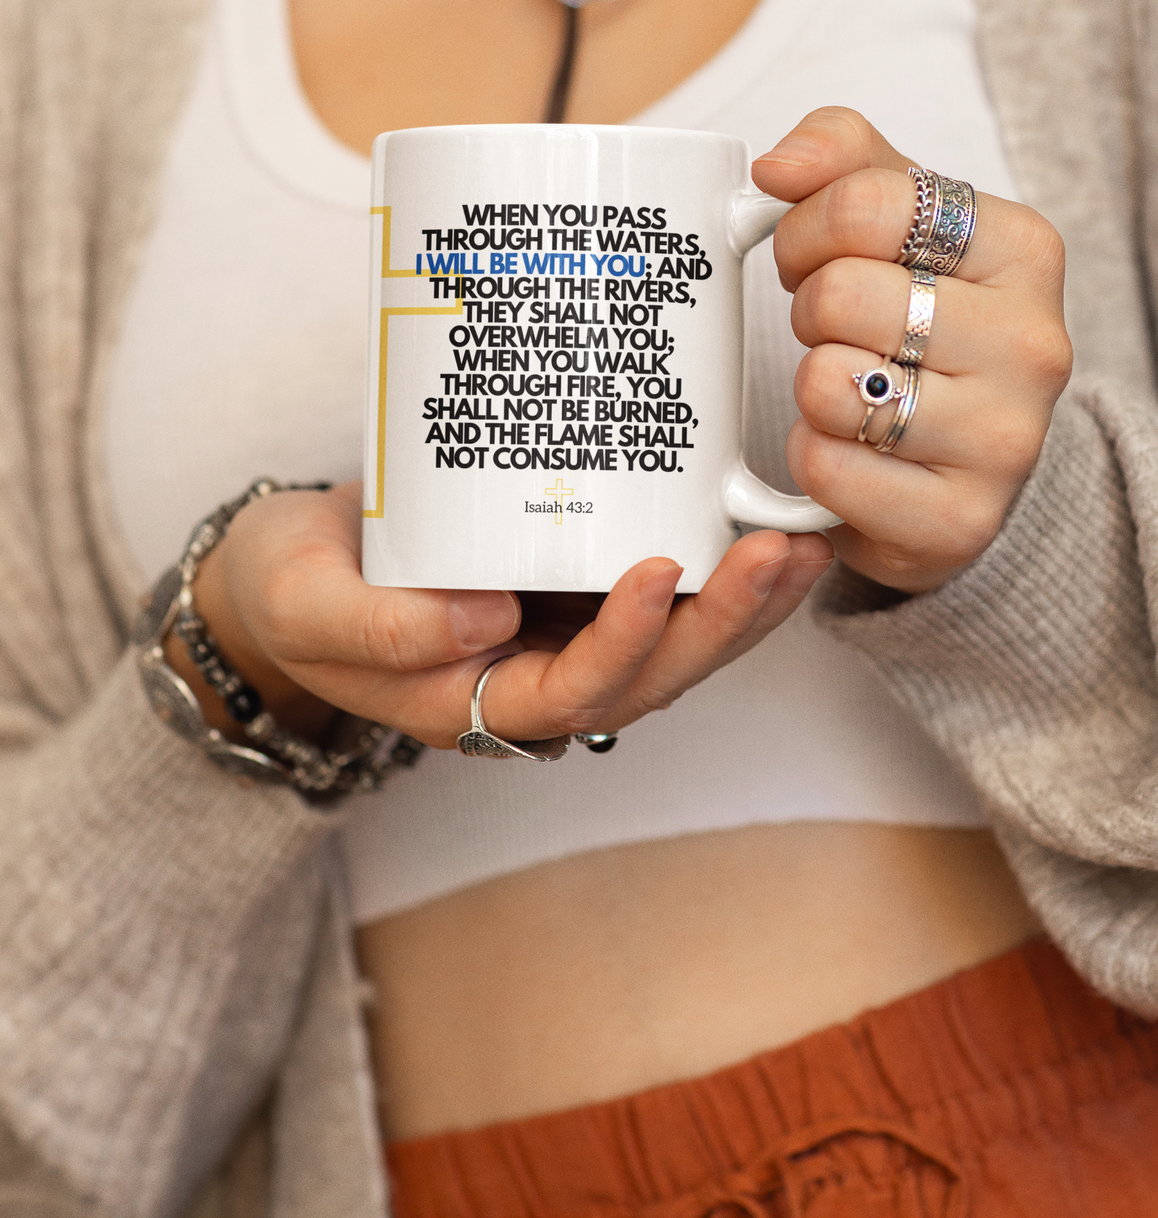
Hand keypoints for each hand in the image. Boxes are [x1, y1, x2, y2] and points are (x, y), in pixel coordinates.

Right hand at [172, 484, 831, 747]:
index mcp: (473, 703)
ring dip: (746, 601)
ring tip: (805, 541)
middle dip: (725, 621)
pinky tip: (765, 517)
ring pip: (677, 642)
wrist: (290, 568)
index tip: (659, 569)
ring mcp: (564, 634)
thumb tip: (490, 625)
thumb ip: (380, 629)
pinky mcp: (574, 583)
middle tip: (778, 552)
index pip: (573, 691)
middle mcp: (537, 681)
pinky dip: (720, 564)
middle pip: (654, 675)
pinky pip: (664, 590)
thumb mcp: (304, 604)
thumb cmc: (289, 590)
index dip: (626, 641)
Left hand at [754, 107, 1071, 594]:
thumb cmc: (919, 314)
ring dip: (811, 386)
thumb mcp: (893, 212)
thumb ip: (837, 150)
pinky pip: (825, 469)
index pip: (864, 204)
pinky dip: (813, 458)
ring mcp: (1007, 440)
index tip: (812, 254)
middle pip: (839, 293)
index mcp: (1023, 248)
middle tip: (833, 329)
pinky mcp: (961, 521)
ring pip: (828, 384)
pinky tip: (852, 452)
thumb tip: (778, 166)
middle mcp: (1034, 344)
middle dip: (807, 309)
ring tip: (850, 387)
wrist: (964, 456)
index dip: (805, 228)